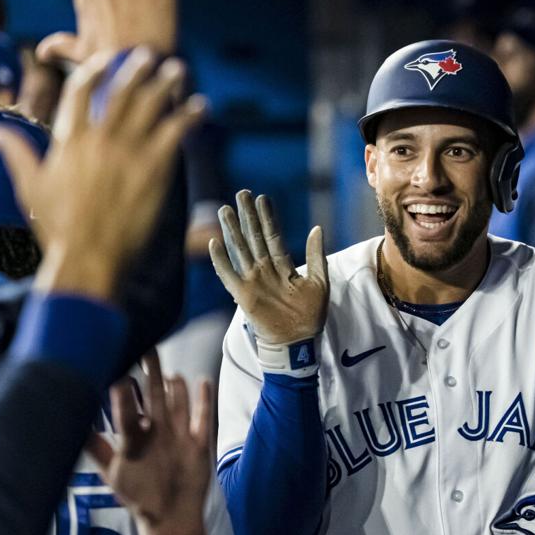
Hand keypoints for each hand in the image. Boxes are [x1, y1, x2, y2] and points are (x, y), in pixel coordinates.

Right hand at [0, 47, 202, 298]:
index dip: (93, 70)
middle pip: (120, 91)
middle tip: (150, 55)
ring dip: (167, 84)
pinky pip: (175, 132)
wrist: (89, 256)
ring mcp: (128, 151)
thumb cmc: (58, 227)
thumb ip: (17, 153)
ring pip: (151, 105)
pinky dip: (189, 116)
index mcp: (69, 140)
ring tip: (179, 69)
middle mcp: (99, 139)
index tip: (105, 58)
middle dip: (136, 69)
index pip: (79, 91)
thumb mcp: (30, 186)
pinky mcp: (155, 168)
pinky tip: (201, 106)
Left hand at [86, 350, 212, 527]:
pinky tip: (203, 382)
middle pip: (154, 395)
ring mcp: (179, 435)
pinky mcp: (199, 443)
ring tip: (170, 372)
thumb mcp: (113, 472)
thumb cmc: (138, 495)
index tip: (118, 366)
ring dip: (175, 387)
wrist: (169, 517)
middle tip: (147, 349)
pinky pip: (202, 418)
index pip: (129, 405)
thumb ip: (97, 448)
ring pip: (178, 403)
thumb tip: (75, 426)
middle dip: (151, 374)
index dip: (124, 388)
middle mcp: (157, 430)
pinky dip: (203, 400)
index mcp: (136, 435)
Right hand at [210, 190, 329, 343]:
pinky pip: (228, 275)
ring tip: (225, 209)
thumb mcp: (320, 281)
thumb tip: (317, 227)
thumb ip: (317, 255)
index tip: (262, 198)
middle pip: (254, 237)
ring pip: (240, 250)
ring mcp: (253, 281)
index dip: (267, 217)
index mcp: (283, 265)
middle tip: (241, 193)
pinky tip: (214, 243)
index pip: (272, 235)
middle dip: (248, 216)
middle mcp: (265, 270)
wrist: (299, 342)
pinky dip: (221, 260)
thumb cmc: (311, 314)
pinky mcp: (243, 295)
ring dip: (232, 230)